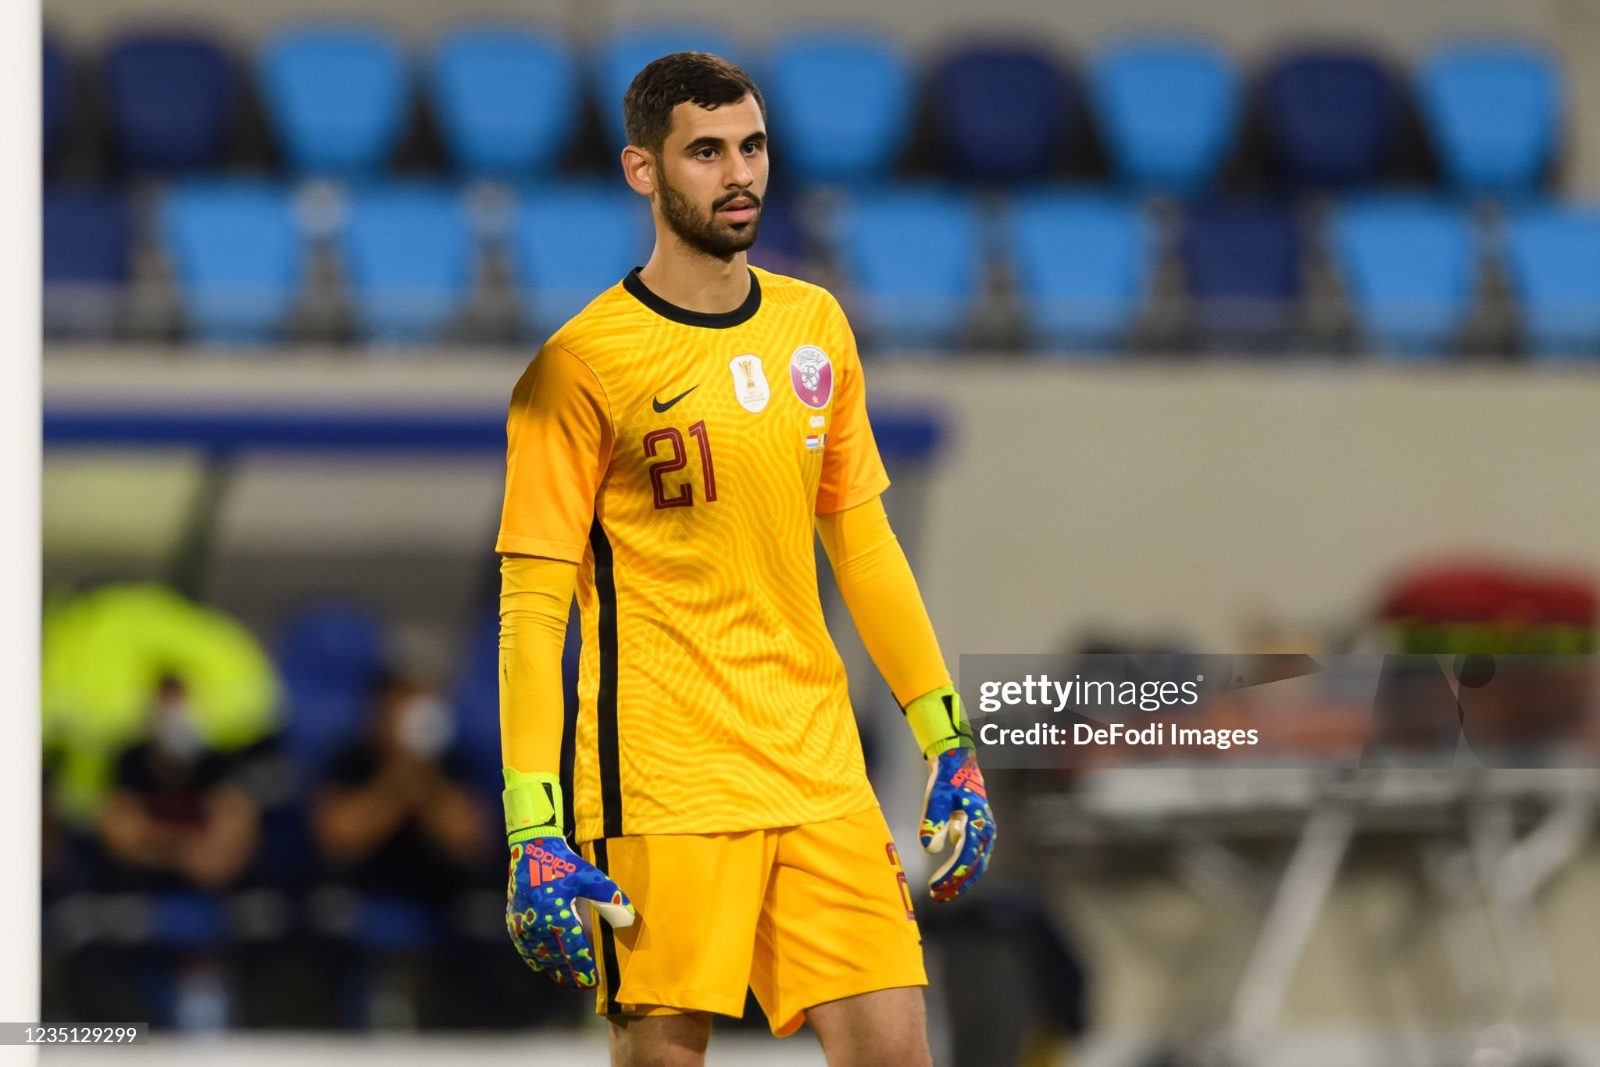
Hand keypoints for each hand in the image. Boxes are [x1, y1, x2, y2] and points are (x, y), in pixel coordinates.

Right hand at [506, 834, 634, 986]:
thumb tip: (630, 917)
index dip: (583, 967)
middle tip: (584, 985)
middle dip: (570, 973)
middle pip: (556, 957)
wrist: (531, 848)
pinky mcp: (514, 922)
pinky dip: (537, 959)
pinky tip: (546, 965)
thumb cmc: (563, 862)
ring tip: (568, 978)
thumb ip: (610, 897)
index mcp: (555, 913)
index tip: (593, 980)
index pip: (573, 949)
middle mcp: (536, 923)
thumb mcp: (590, 876)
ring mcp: (522, 924)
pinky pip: (526, 949)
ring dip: (554, 968)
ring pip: (540, 956)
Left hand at [920, 745, 994, 901]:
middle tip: (936, 896)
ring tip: (941, 892)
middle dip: (956, 884)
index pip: (965, 858)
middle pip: (974, 866)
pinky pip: (975, 856)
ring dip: (961, 880)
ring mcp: (985, 831)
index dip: (950, 876)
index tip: (934, 887)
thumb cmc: (946, 779)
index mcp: (977, 823)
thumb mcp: (935, 797)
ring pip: (977, 864)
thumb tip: (929, 849)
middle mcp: (985, 830)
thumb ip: (933, 821)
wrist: (958, 761)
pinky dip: (964, 870)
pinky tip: (949, 877)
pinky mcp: (980, 830)